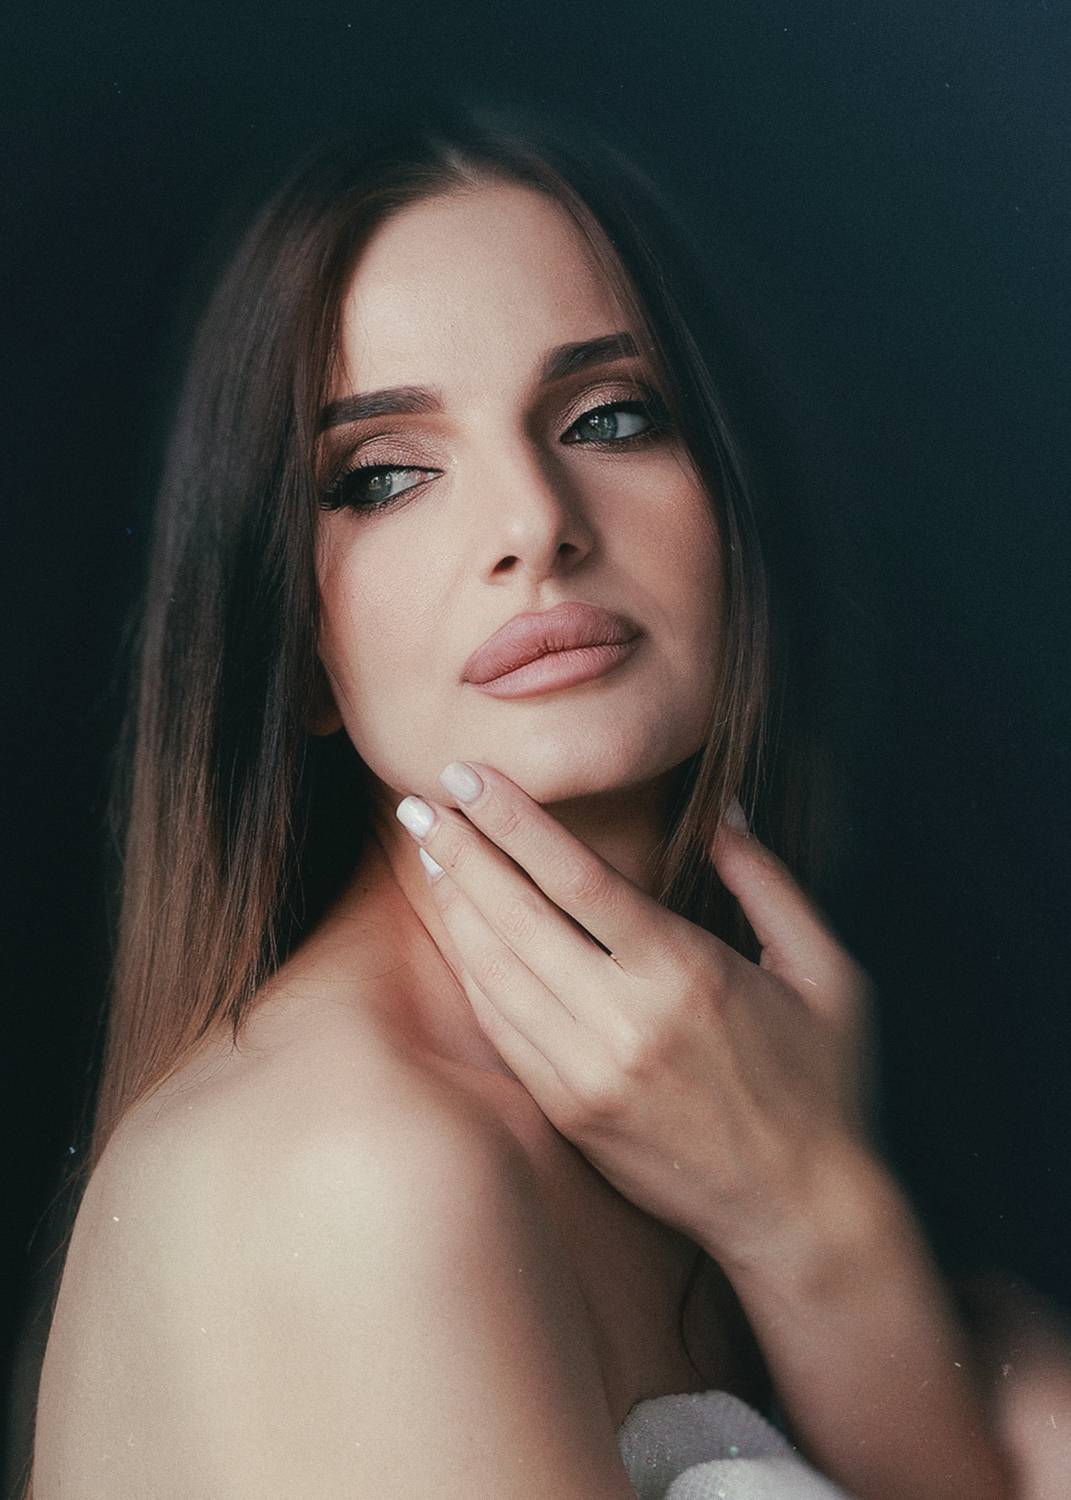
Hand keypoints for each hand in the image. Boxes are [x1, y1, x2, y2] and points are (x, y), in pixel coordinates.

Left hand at [394, 760, 878, 1269]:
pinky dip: (472, 972)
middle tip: (418, 798)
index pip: (576, 879)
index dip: (514, 822)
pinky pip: (502, 1029)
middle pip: (516, 919)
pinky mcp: (567, 1112)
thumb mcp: (824, 971)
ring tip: (428, 849)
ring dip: (455, 905)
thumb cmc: (822, 1084)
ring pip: (496, 973)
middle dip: (460, 850)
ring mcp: (586, 1074)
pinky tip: (458, 930)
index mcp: (685, 975)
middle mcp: (623, 1023)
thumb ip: (767, 882)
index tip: (469, 774)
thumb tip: (724, 809)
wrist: (801, 1214)